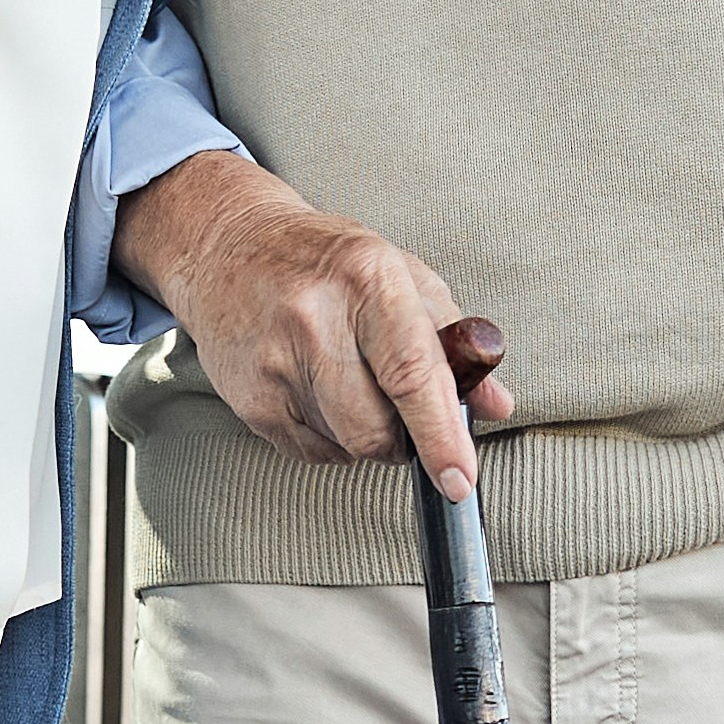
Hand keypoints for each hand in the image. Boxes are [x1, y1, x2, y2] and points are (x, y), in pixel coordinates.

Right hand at [117, 147, 514, 495]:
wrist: (229, 247)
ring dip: (364, 435)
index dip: (440, 434)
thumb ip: (454, 342)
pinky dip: (329, 437)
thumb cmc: (325, 261)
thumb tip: (493, 404)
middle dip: (403, 439)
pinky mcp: (249, 399)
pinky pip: (311, 453)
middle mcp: (315, 319)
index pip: (411, 372)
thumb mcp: (402, 276)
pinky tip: (317, 391)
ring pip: (346, 447)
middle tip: (401, 407)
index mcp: (367, 279)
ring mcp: (274, 362)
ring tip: (350, 382)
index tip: (459, 477)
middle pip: (376, 428)